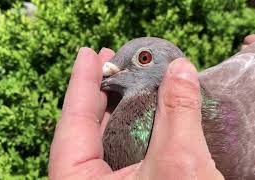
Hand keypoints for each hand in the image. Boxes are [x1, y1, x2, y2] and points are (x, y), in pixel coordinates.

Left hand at [48, 47, 223, 179]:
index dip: (80, 84)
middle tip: (109, 60)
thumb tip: (181, 69)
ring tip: (126, 78)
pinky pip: (125, 149)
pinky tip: (145, 111)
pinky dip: (135, 126)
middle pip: (86, 129)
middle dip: (98, 91)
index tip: (88, 54)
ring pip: (106, 139)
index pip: (72, 124)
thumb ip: (178, 114)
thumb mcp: (180, 165)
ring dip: (118, 106)